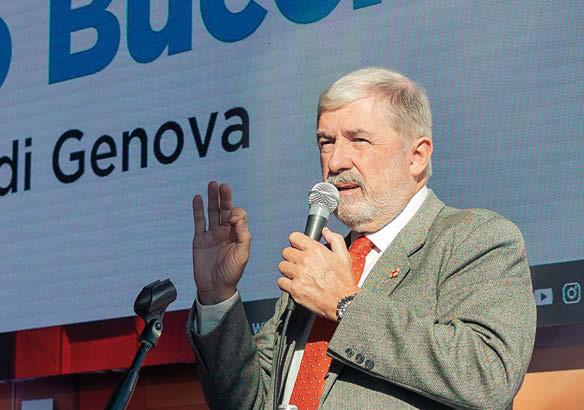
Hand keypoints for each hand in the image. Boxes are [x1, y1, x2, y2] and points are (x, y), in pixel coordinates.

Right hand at [192, 181, 250, 304]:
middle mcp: (225, 232)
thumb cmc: (231, 273)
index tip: (233, 220)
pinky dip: (197, 210)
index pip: (237, 216)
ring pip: (212, 212)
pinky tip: (198, 198)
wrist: (215, 288)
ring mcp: (211, 234)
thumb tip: (238, 218)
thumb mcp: (242, 256)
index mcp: (237, 234)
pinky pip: (199, 222)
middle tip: (222, 186)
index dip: (236, 213)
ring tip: (212, 185)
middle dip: (224, 198)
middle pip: (224, 210)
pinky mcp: (200, 239)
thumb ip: (243, 236)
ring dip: (212, 199)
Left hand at [277, 227, 359, 319]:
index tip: (298, 247)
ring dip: (288, 269)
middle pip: (286, 252)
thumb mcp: (344, 256)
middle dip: (292, 256)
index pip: (294, 237)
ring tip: (297, 274)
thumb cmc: (344, 281)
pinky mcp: (295, 289)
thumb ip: (334, 239)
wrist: (343, 302)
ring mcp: (298, 275)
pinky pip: (281, 282)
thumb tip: (325, 231)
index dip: (296, 242)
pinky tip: (295, 284)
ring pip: (282, 266)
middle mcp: (305, 261)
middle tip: (299, 263)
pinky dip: (286, 283)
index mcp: (316, 250)